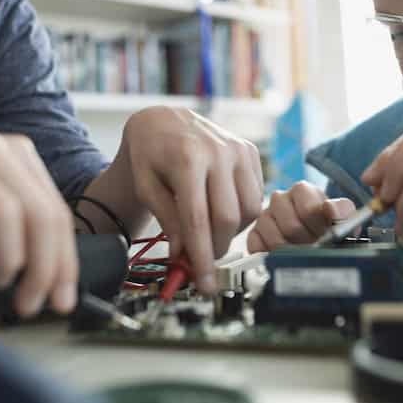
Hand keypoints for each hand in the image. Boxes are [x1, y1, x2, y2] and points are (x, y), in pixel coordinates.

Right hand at [0, 127, 76, 316]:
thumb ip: (18, 226)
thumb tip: (54, 276)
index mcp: (11, 151)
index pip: (54, 211)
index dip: (63, 261)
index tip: (60, 300)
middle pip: (37, 213)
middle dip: (42, 268)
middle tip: (28, 303)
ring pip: (2, 211)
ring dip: (7, 260)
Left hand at [118, 107, 263, 293]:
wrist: (164, 119)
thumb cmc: (150, 152)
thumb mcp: (146, 186)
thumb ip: (167, 220)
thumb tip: (185, 255)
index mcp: (187, 158)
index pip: (198, 219)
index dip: (201, 256)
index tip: (204, 283)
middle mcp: (218, 151)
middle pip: (227, 218)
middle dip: (216, 248)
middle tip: (202, 260)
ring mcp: (238, 149)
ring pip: (249, 210)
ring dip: (231, 232)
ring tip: (208, 231)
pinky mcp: (250, 151)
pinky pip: (256, 196)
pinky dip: (242, 214)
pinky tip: (221, 210)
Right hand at [247, 181, 355, 252]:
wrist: (318, 240)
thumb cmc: (329, 227)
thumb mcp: (343, 217)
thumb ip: (341, 210)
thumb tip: (329, 208)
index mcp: (301, 190)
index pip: (307, 210)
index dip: (318, 227)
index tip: (325, 233)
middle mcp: (279, 199)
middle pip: (291, 227)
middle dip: (306, 242)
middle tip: (314, 244)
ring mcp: (264, 216)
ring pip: (274, 240)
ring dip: (291, 252)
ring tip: (301, 250)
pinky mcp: (253, 234)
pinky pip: (258, 248)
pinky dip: (272, 256)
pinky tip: (283, 255)